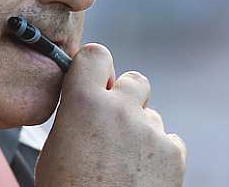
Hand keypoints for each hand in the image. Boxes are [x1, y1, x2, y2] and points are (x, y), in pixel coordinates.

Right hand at [35, 43, 185, 185]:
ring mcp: (151, 130)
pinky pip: (168, 140)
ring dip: (141, 131)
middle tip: (113, 125)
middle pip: (134, 80)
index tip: (95, 80)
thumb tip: (85, 102)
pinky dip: (158, 154)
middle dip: (126, 98)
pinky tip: (139, 174)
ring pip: (151, 114)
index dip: (96, 68)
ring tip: (122, 162)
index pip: (96, 55)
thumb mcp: (55, 147)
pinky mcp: (173, 151)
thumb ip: (74, 114)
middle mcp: (121, 109)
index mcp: (84, 103)